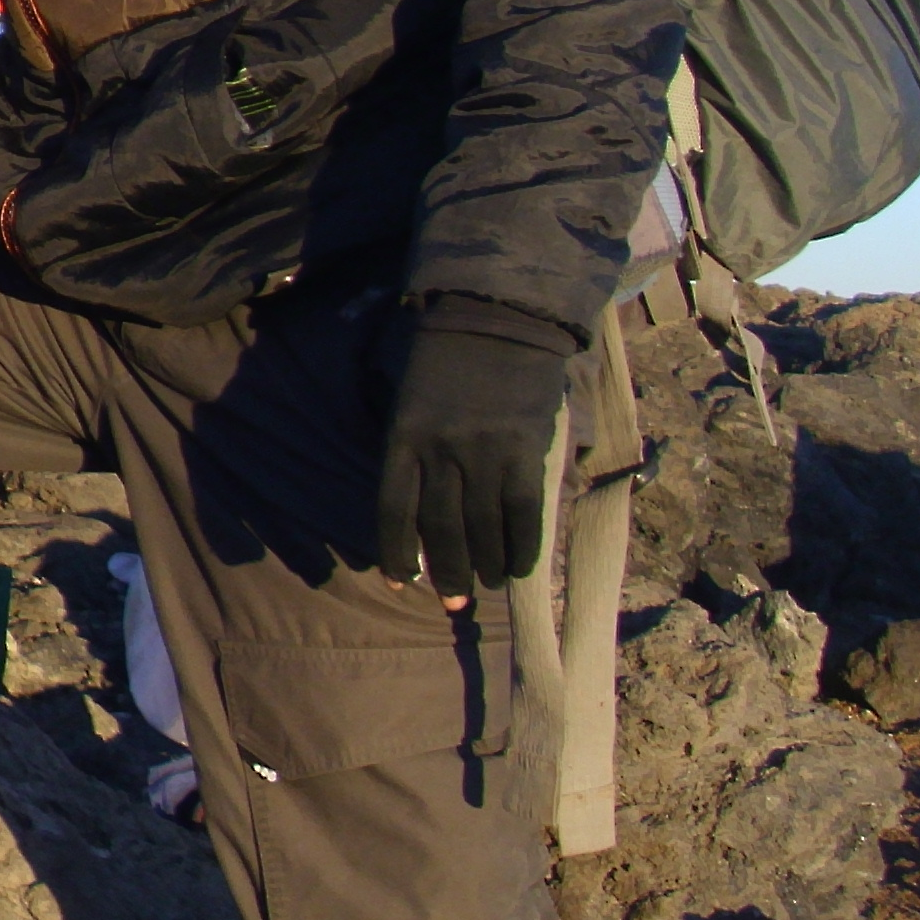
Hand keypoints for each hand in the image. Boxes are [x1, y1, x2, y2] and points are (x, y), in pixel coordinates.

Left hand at [372, 320, 570, 596]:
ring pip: (482, 530)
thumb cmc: (447, 362)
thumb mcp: (411, 402)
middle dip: (448, 575)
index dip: (397, 555)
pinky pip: (523, 515)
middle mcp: (440, 452)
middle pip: (440, 531)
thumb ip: (414, 454)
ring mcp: (484, 453)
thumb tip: (423, 515)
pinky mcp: (525, 451)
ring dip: (487, 567)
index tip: (403, 585)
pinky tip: (521, 567)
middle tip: (455, 603)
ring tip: (490, 585)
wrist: (496, 316)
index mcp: (403, 438)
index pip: (394, 512)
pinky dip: (523, 548)